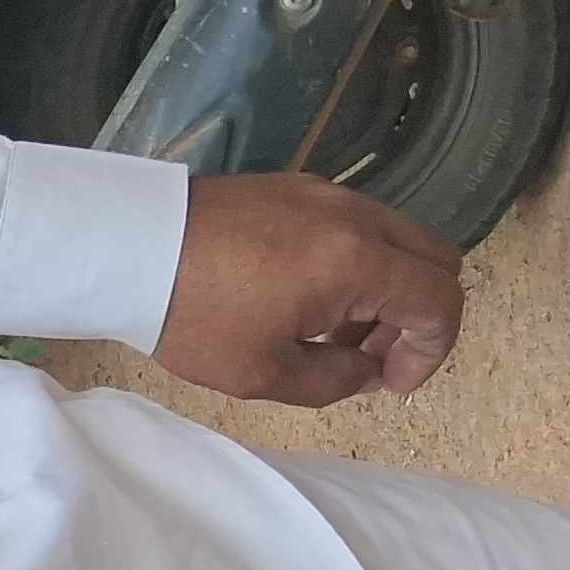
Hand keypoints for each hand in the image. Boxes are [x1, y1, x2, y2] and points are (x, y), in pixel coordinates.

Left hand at [153, 173, 464, 406]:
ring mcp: (328, 194)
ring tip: (331, 334)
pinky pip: (359, 225)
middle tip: (368, 357)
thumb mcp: (264, 373)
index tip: (389, 383)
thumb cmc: (193, 315)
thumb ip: (335, 380)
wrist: (128, 247)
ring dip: (388, 290)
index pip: (442, 301)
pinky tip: (306, 298)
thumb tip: (368, 372)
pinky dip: (358, 264)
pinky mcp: (299, 186)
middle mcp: (356, 216)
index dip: (430, 352)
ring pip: (399, 241)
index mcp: (358, 261)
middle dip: (418, 317)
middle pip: (437, 261)